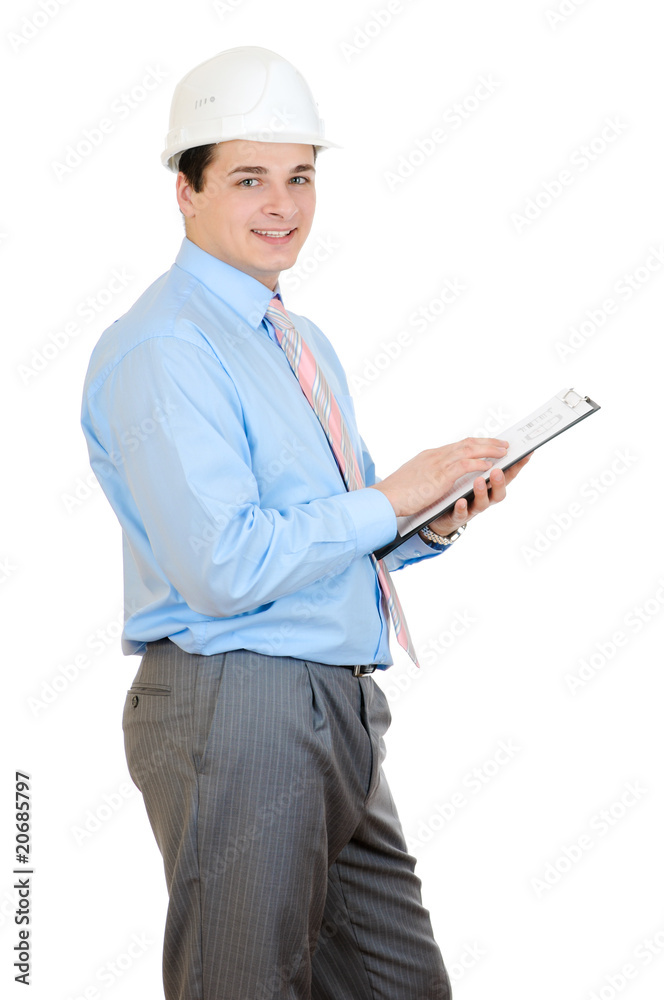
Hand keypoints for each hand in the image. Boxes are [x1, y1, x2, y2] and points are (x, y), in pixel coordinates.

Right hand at [370, 437, 511, 517]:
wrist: (385, 497)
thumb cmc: (397, 492)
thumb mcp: (416, 477)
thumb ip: (429, 473)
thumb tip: (438, 476)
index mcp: (431, 456)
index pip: (458, 444)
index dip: (475, 443)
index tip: (488, 443)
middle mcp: (436, 455)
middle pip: (467, 443)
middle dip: (488, 442)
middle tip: (503, 443)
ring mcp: (438, 464)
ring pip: (469, 450)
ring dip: (489, 450)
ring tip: (504, 451)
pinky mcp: (440, 475)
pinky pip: (464, 465)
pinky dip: (479, 463)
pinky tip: (489, 466)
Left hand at [426, 452, 533, 536]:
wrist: (441, 513)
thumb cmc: (460, 490)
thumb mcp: (473, 473)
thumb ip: (483, 461)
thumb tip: (496, 442)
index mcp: (490, 485)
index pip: (508, 475)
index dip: (518, 466)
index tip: (526, 454)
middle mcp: (485, 497)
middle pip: (498, 493)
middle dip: (500, 481)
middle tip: (497, 470)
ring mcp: (472, 508)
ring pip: (482, 503)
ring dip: (482, 492)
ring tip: (478, 481)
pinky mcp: (457, 516)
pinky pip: (461, 514)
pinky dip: (462, 508)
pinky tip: (460, 501)